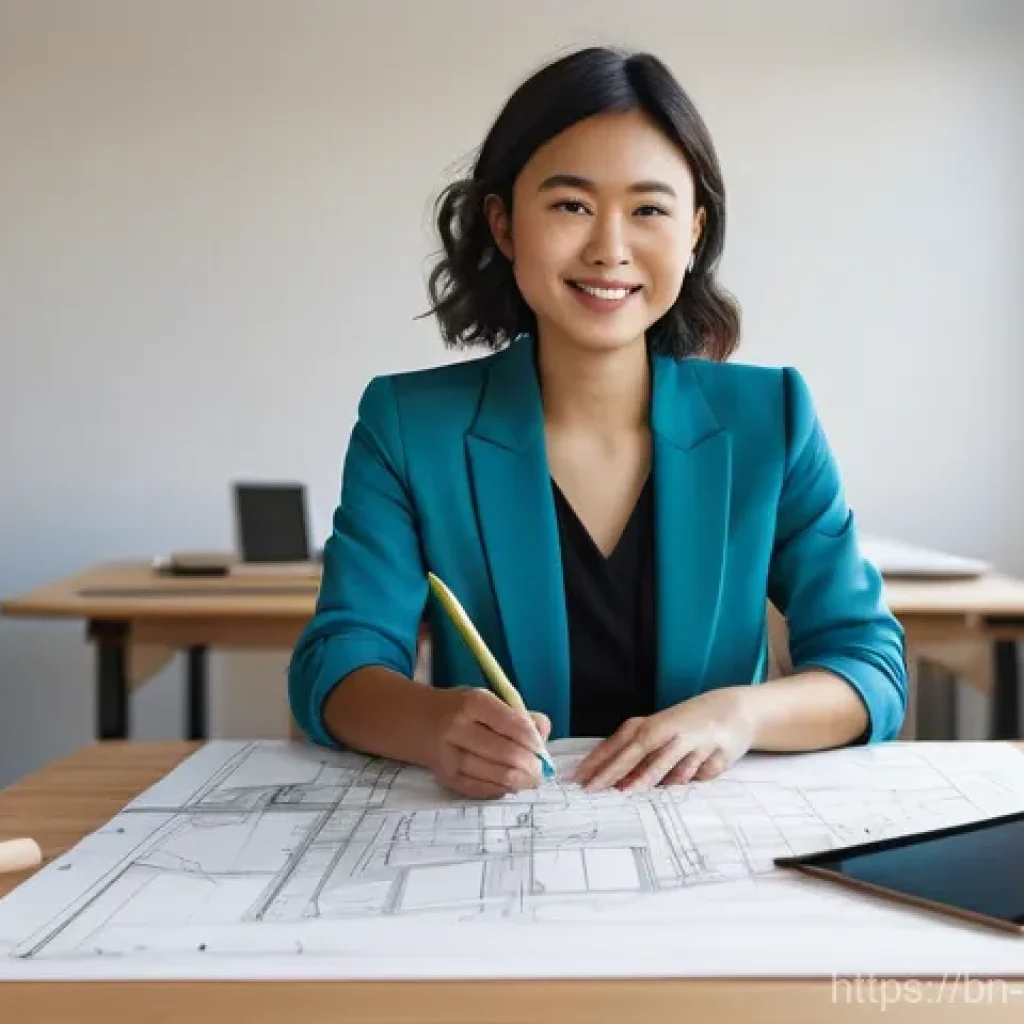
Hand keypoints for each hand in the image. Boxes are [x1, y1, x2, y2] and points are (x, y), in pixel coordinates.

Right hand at [428, 687, 551, 799]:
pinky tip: (509, 784)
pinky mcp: (447, 778)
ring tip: (530, 779)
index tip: (541, 750)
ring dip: (520, 781)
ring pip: (497, 776)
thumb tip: (543, 732)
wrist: (415, 721)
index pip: (513, 725)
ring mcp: (450, 756)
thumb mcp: (486, 700)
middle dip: (531, 766)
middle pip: (507, 754)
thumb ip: (518, 715)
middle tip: (540, 771)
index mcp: (473, 703)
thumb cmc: (459, 710)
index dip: (534, 742)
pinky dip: (502, 789)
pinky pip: (482, 790)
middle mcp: (458, 728)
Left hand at [573, 688, 755, 791]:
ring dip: (647, 774)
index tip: (577, 780)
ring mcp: (690, 740)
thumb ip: (635, 755)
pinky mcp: (714, 751)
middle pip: (635, 751)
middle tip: (593, 789)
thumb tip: (612, 781)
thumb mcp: (657, 735)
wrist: (732, 710)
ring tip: (629, 790)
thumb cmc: (685, 726)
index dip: (596, 763)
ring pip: (665, 758)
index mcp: (646, 726)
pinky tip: (681, 783)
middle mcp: (665, 730)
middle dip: (613, 771)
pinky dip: (690, 777)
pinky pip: (699, 770)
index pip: (616, 746)